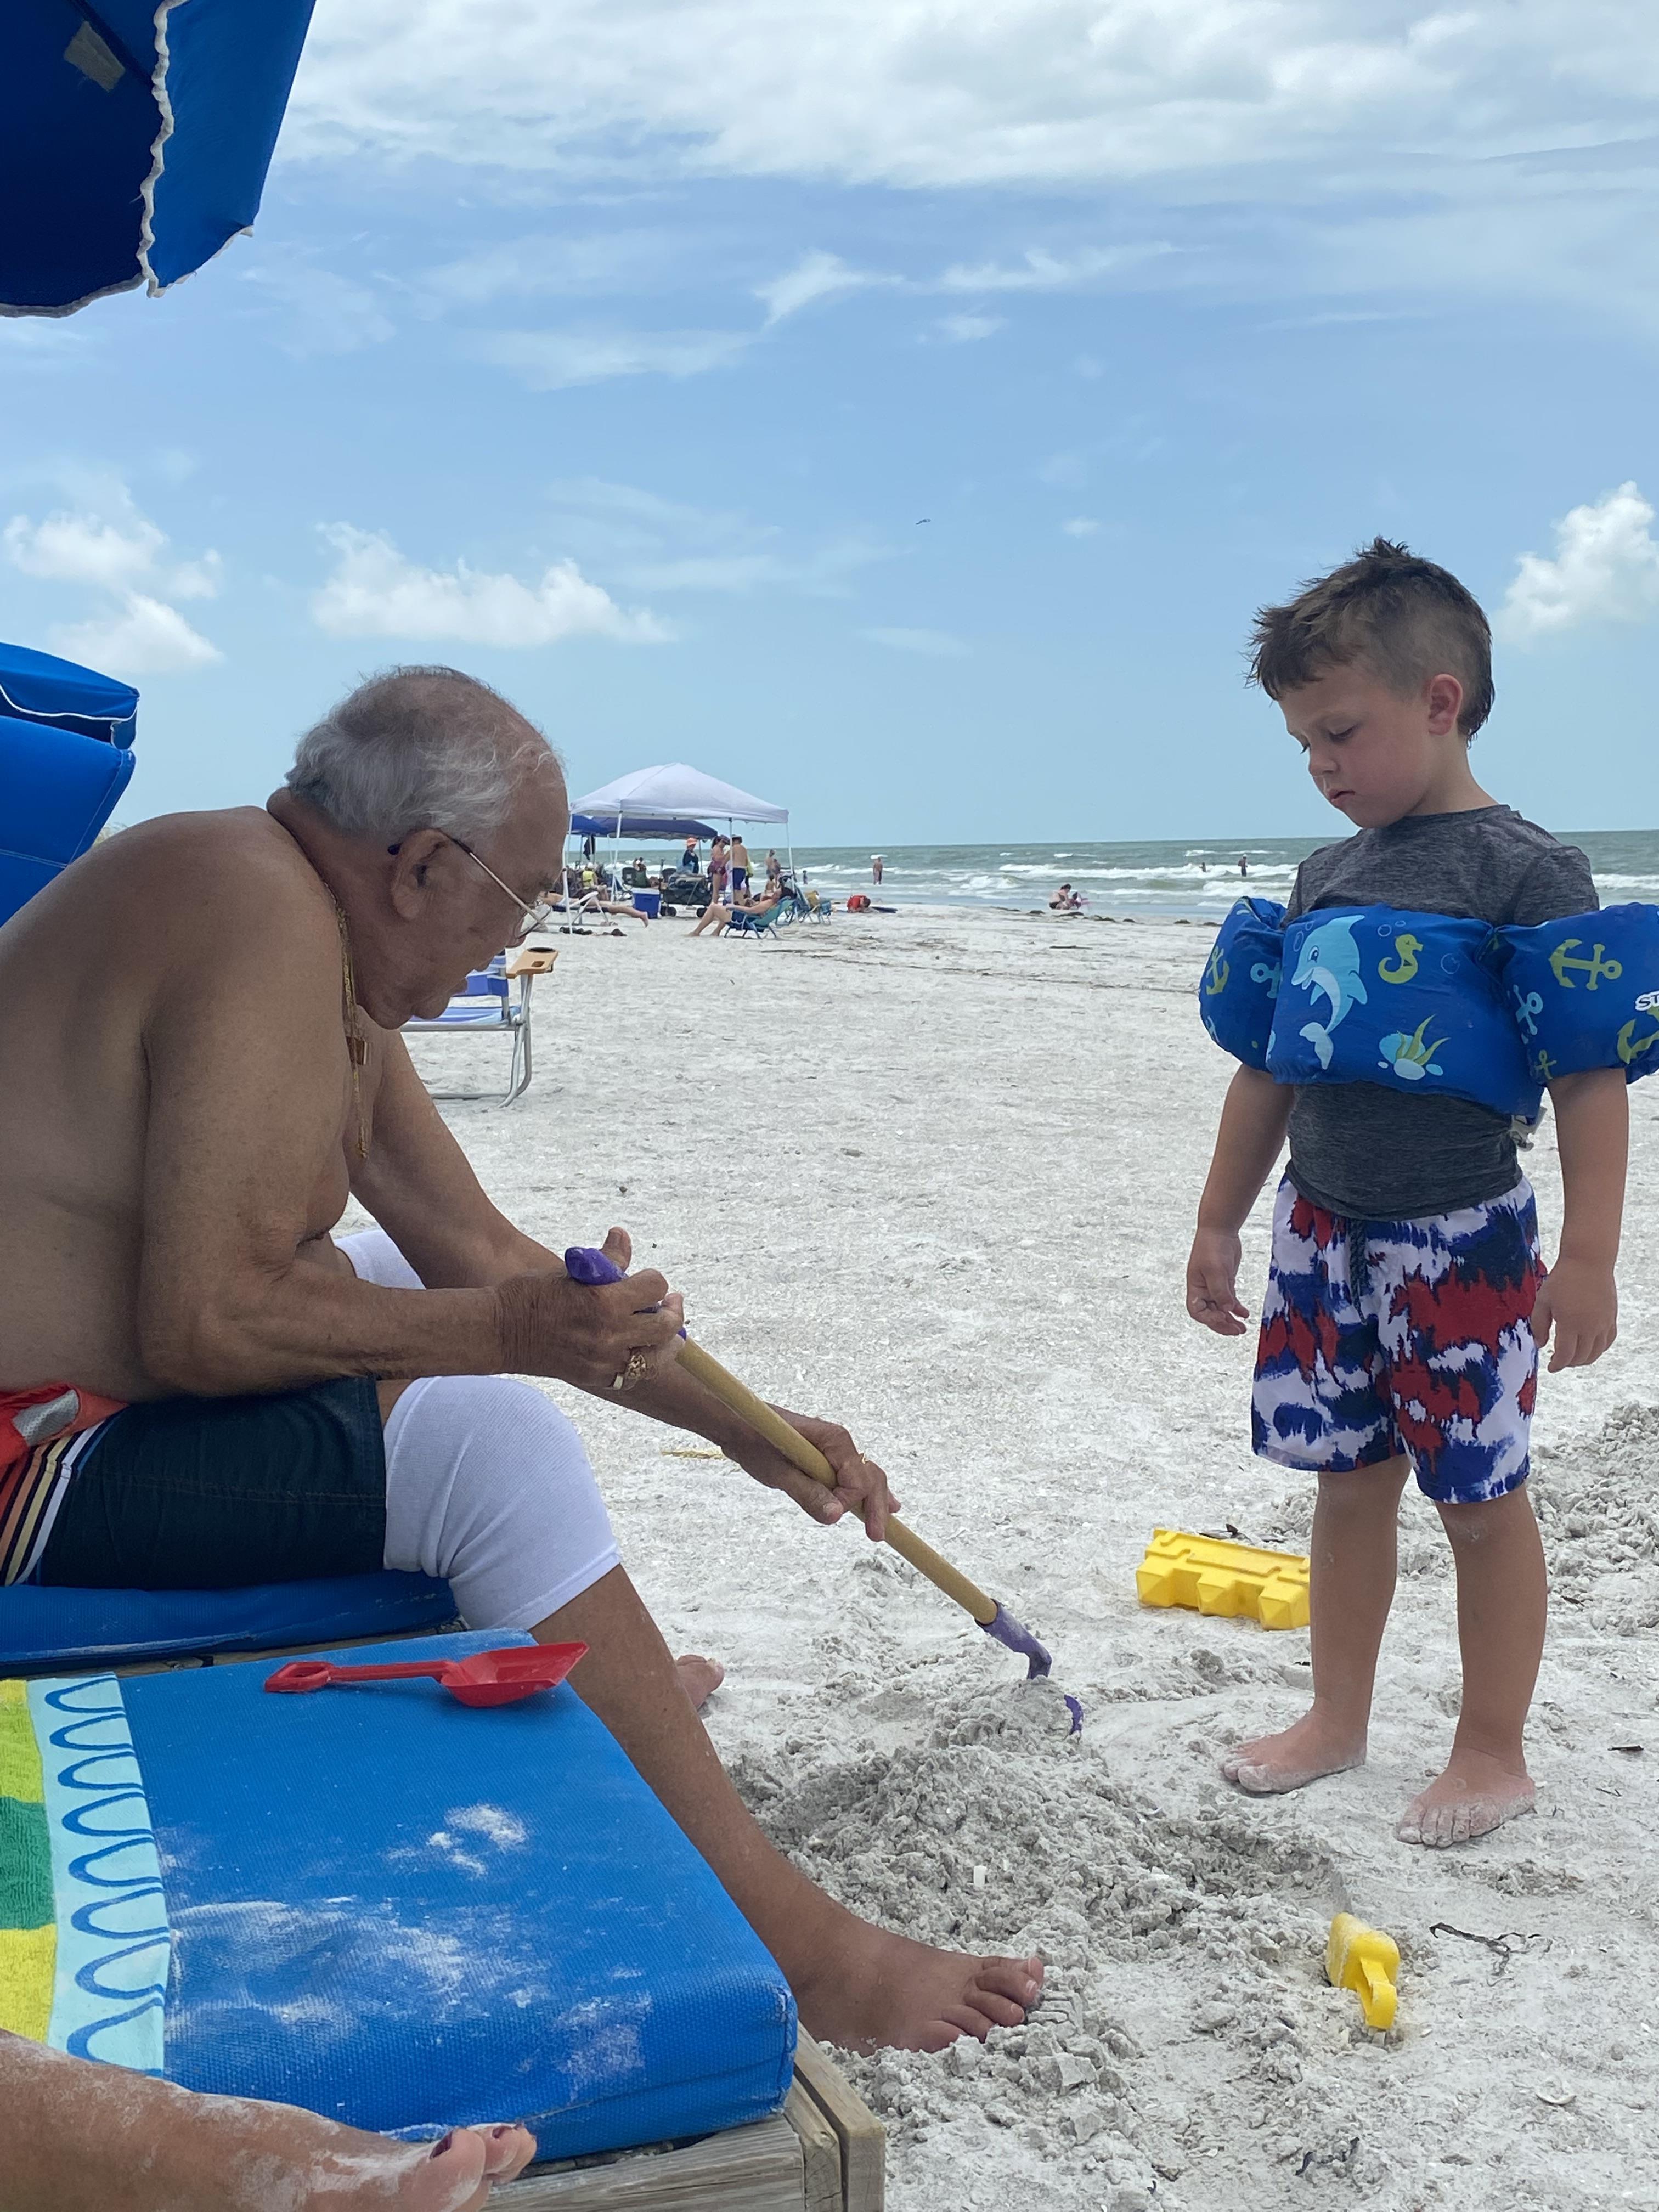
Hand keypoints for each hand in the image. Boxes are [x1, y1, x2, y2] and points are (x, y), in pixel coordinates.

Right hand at [496, 1226, 684, 1391]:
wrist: (499, 1332)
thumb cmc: (530, 1294)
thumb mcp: (571, 1271)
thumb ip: (606, 1259)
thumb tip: (622, 1234)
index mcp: (604, 1301)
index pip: (654, 1286)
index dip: (654, 1279)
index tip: (647, 1279)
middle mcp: (609, 1334)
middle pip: (665, 1325)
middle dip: (672, 1310)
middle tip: (671, 1302)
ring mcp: (603, 1360)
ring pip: (657, 1357)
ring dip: (667, 1341)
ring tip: (668, 1332)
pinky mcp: (595, 1377)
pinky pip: (634, 1375)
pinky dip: (643, 1362)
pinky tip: (641, 1350)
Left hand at [726, 1408, 898, 1539]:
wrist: (736, 1423)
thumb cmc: (754, 1442)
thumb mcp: (777, 1472)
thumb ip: (807, 1493)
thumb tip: (836, 1516)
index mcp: (833, 1439)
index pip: (857, 1478)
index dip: (850, 1501)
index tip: (833, 1516)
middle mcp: (839, 1442)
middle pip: (869, 1476)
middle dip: (875, 1505)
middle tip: (876, 1536)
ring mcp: (833, 1449)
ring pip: (865, 1475)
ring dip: (875, 1499)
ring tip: (884, 1523)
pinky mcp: (825, 1457)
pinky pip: (852, 1475)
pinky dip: (865, 1491)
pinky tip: (882, 1504)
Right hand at [1186, 1226, 1249, 1334]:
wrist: (1220, 1230)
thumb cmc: (1212, 1247)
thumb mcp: (1216, 1270)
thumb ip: (1221, 1290)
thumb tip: (1227, 1310)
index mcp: (1195, 1288)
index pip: (1197, 1311)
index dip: (1209, 1318)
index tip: (1223, 1316)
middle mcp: (1203, 1290)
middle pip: (1210, 1314)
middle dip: (1222, 1324)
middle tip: (1237, 1331)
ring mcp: (1214, 1286)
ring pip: (1221, 1309)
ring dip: (1230, 1319)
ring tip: (1242, 1328)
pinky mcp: (1225, 1282)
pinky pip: (1229, 1300)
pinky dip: (1236, 1308)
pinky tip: (1245, 1314)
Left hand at [1533, 1258, 1617, 1370]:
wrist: (1588, 1260)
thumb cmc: (1562, 1279)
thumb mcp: (1543, 1301)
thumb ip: (1539, 1325)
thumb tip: (1541, 1345)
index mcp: (1571, 1324)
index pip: (1565, 1355)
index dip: (1557, 1365)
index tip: (1551, 1368)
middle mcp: (1590, 1327)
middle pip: (1581, 1357)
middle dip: (1569, 1363)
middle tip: (1559, 1361)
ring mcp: (1604, 1323)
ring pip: (1597, 1352)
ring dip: (1584, 1359)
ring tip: (1573, 1357)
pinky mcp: (1612, 1317)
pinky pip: (1608, 1341)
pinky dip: (1599, 1349)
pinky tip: (1590, 1347)